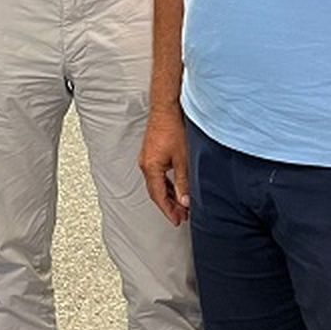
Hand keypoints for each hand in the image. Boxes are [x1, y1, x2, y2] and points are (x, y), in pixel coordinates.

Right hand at [139, 104, 191, 225]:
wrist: (166, 108)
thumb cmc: (173, 129)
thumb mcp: (183, 159)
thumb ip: (183, 182)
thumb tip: (185, 201)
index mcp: (151, 167)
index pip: (158, 196)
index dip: (168, 211)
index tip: (176, 221)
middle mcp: (145, 164)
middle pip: (155, 192)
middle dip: (168, 206)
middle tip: (181, 217)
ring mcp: (147, 158)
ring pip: (156, 183)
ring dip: (168, 195)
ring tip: (181, 205)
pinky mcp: (151, 153)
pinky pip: (156, 174)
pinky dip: (166, 184)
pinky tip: (175, 187)